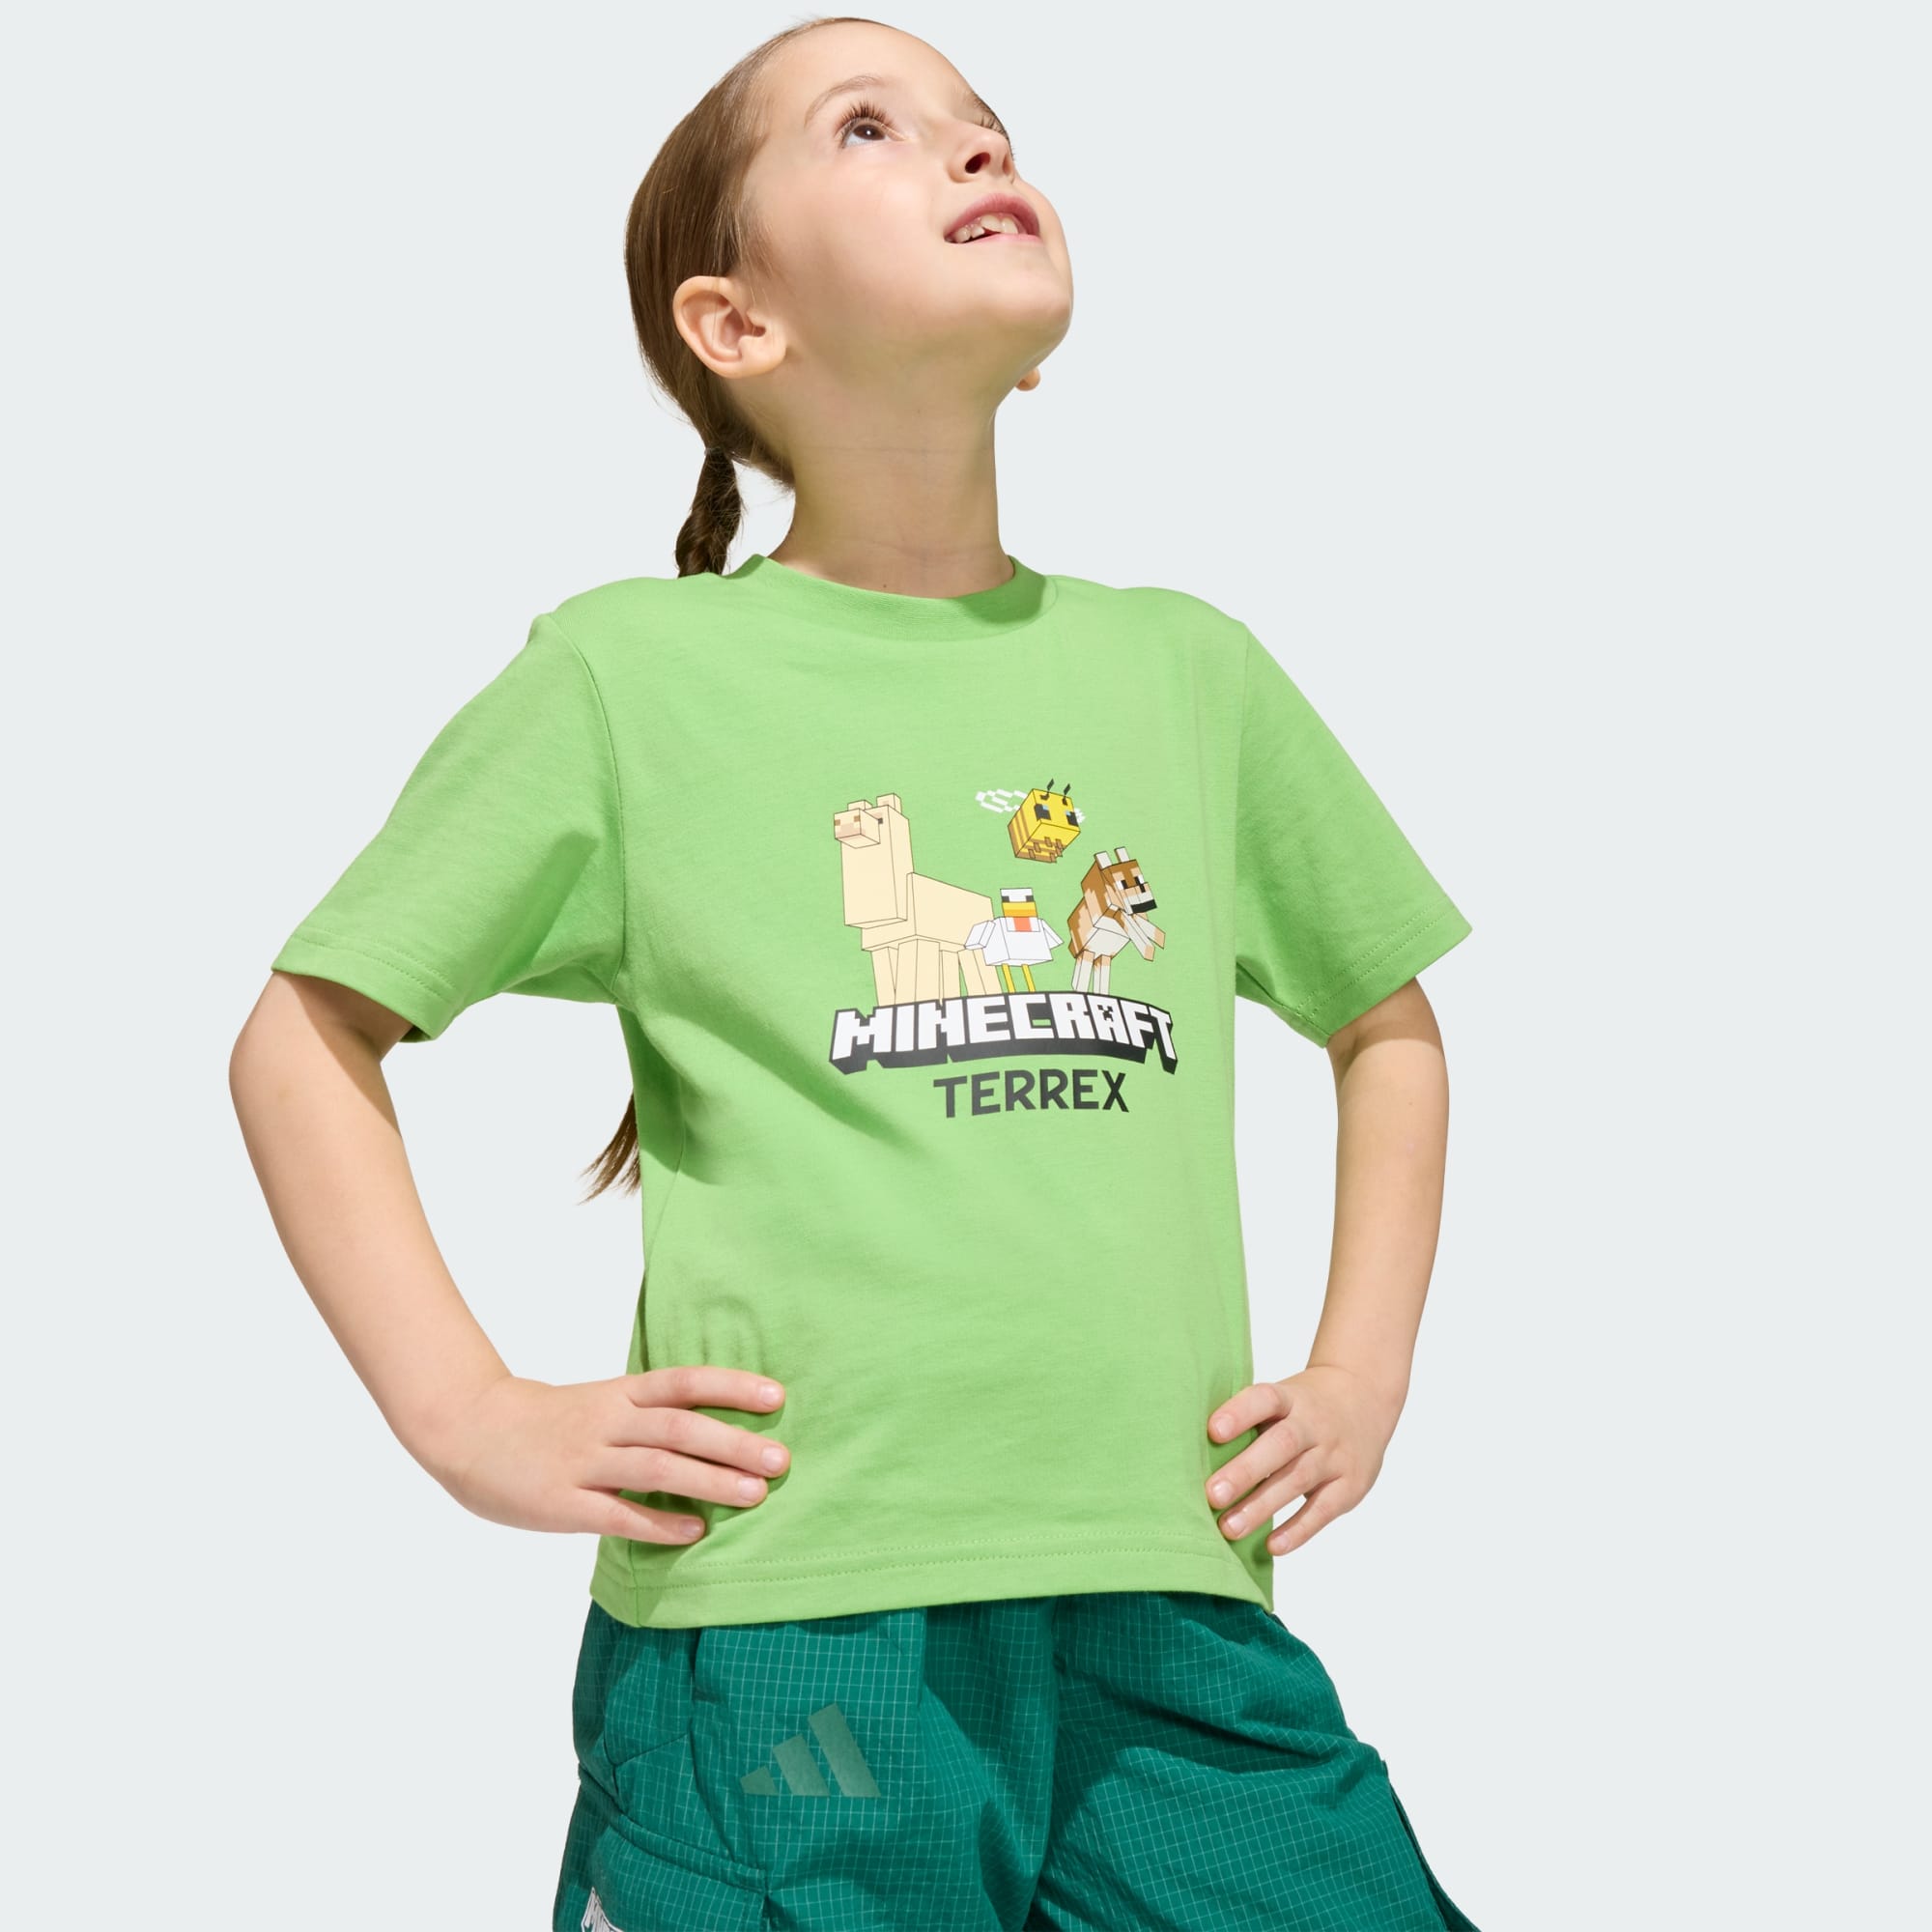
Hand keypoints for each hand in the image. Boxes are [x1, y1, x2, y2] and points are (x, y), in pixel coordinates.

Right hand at [418, 1365, 788, 1545]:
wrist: (470, 1430)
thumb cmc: (548, 1420)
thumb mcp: (602, 1402)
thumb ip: (650, 1414)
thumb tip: (719, 1428)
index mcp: (619, 1394)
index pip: (684, 1382)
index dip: (731, 1387)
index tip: (776, 1396)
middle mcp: (607, 1422)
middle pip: (679, 1427)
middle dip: (733, 1443)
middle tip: (781, 1459)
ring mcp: (584, 1462)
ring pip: (656, 1468)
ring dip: (709, 1481)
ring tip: (754, 1495)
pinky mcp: (563, 1503)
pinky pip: (618, 1515)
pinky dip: (659, 1524)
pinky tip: (695, 1532)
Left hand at [1204, 1365, 1400, 1555]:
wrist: (1364, 1399)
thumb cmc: (1301, 1408)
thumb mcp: (1281, 1399)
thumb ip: (1248, 1422)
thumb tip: (1191, 1454)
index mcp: (1291, 1398)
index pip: (1266, 1399)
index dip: (1240, 1413)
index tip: (1213, 1431)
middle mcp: (1315, 1424)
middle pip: (1282, 1445)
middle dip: (1245, 1471)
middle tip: (1211, 1495)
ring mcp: (1335, 1455)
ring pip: (1298, 1480)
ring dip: (1262, 1506)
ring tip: (1229, 1528)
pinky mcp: (1350, 1486)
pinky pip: (1322, 1510)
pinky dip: (1297, 1530)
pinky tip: (1271, 1545)